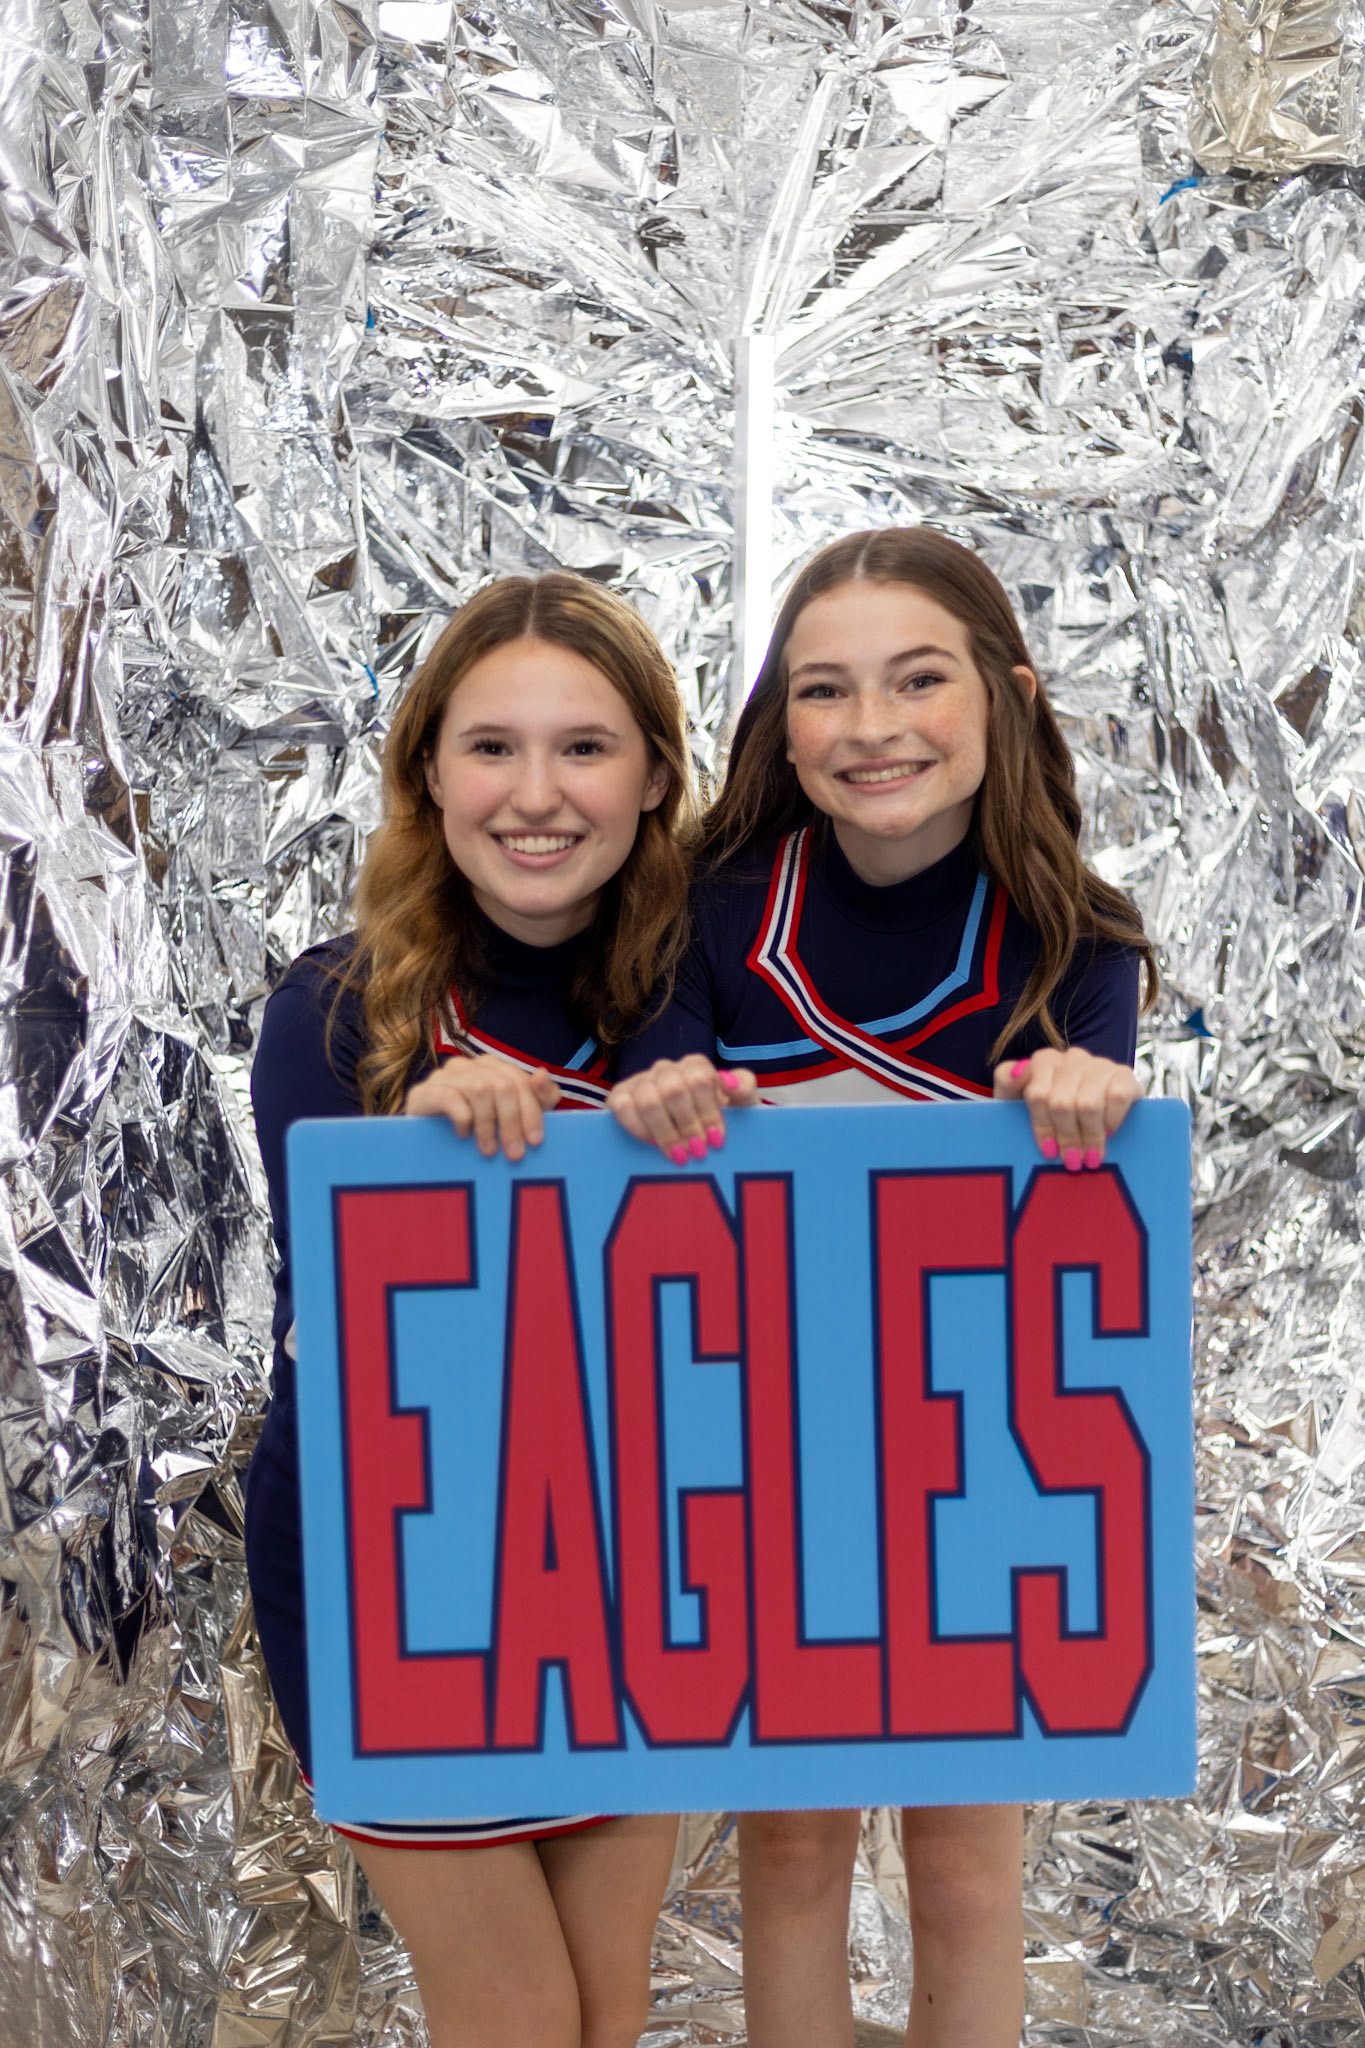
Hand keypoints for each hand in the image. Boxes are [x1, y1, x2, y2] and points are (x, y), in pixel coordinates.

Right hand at [404, 1054, 560, 1160]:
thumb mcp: (514, 1118)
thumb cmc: (477, 1131)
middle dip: (512, 1122)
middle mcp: (468, 1066)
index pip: (519, 1081)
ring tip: (489, 1150)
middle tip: (514, 1154)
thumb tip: (542, 1073)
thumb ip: (538, 1098)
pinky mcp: (423, 1092)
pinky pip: (449, 1097)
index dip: (531, 1111)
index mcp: (491, 1067)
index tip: (535, 1141)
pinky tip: (464, 1136)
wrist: (427, 1145)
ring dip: (488, 1124)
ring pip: (479, 1089)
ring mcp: (444, 1076)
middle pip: (501, 1085)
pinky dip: (463, 1118)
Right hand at [608, 1056, 758, 1163]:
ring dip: (665, 1132)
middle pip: (674, 1090)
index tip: (716, 1139)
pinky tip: (653, 1145)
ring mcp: (641, 1081)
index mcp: (695, 1066)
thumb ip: (743, 1086)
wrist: (696, 1137)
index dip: (708, 1111)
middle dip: (688, 1126)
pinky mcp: (620, 1097)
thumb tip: (727, 1080)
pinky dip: (638, 1128)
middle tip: (698, 1152)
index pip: (700, 1079)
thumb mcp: (740, 1105)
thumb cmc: (720, 1121)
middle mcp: (666, 1069)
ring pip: (648, 1100)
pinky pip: (622, 1107)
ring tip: (679, 1155)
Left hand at [993, 1047, 1140, 1169]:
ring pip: (1089, 1104)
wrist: (1083, 1113)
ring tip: (1090, 1157)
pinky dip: (1111, 1121)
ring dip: (1089, 1136)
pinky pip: (1117, 1098)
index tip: (1047, 1151)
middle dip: (1066, 1137)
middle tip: (1071, 1161)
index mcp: (1044, 1061)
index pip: (1038, 1095)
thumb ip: (1007, 1079)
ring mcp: (1099, 1064)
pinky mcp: (1124, 1074)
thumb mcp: (1016, 1097)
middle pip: (1063, 1104)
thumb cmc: (1046, 1109)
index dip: (1042, 1127)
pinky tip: (1108, 1134)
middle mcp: (1072, 1058)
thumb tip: (1019, 1071)